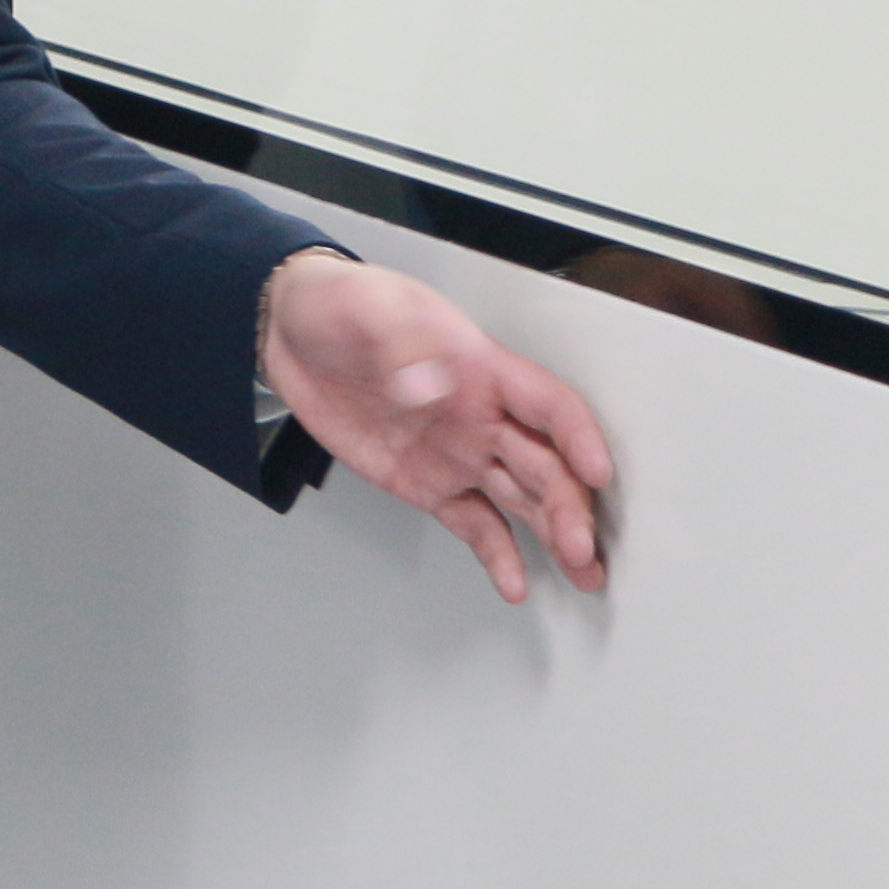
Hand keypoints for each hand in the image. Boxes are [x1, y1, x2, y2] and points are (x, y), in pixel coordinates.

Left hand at [263, 250, 616, 601]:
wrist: (290, 330)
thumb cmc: (338, 304)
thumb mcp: (366, 308)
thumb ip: (401, 345)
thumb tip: (429, 385)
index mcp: (479, 368)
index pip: (548, 404)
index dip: (578, 437)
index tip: (598, 473)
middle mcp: (480, 415)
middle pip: (546, 464)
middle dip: (570, 507)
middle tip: (582, 548)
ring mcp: (458, 452)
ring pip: (524, 499)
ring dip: (555, 537)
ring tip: (582, 574)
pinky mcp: (426, 482)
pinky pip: (473, 522)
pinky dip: (497, 553)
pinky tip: (515, 583)